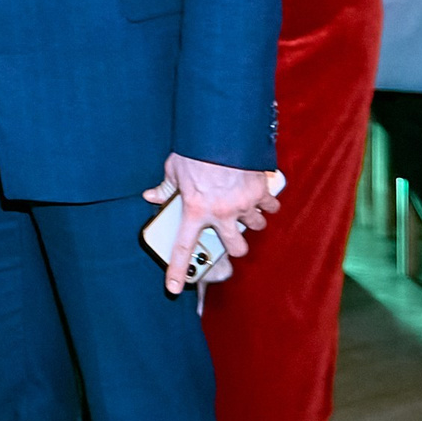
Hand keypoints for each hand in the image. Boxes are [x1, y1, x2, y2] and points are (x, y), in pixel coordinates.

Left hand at [143, 154, 279, 295]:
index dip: (177, 271)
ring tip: (244, 208)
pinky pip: (270, 206)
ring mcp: (244, 205)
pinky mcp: (260, 192)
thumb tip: (151, 196)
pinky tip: (261, 195)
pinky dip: (267, 203)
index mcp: (195, 211)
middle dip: (236, 246)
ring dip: (252, 221)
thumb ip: (166, 187)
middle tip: (231, 234)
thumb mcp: (174, 169)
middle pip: (236, 248)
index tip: (174, 288)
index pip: (183, 248)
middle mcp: (222, 214)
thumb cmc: (195, 151)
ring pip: (256, 227)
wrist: (221, 131)